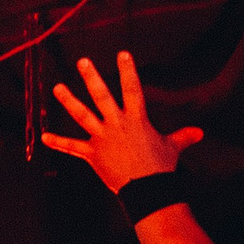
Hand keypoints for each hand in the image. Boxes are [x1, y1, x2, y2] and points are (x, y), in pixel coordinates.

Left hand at [42, 51, 203, 194]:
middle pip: (101, 96)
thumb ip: (183, 136)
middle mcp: (116, 125)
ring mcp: (102, 138)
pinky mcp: (92, 154)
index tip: (122, 53)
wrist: (147, 189)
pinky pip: (72, 147)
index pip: (132, 89)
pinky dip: (58, 142)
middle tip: (82, 61)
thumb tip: (200, 132)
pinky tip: (43, 137)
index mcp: (136, 119)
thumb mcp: (173, 148)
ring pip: (82, 115)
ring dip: (69, 101)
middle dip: (92, 78)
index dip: (128, 70)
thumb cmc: (161, 167)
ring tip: (57, 87)